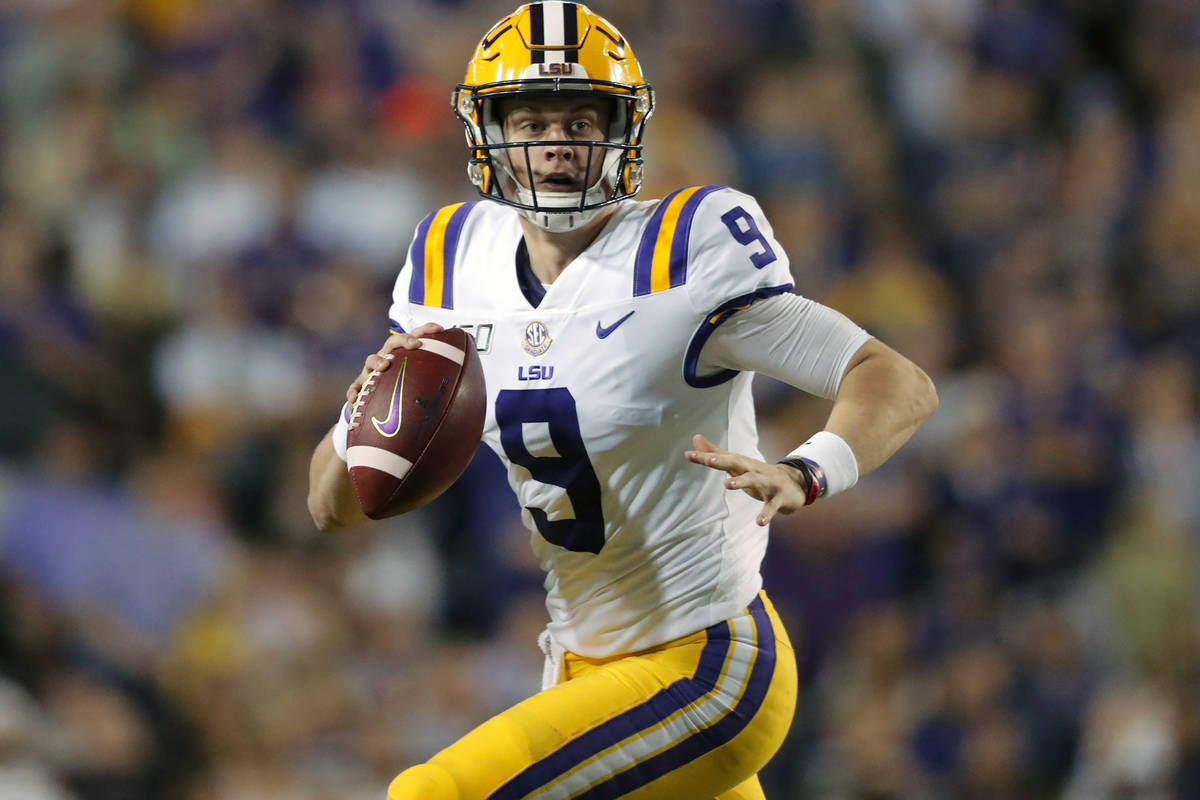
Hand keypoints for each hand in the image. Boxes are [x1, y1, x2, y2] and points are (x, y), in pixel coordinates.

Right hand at [345, 323, 444, 404]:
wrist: (381, 414)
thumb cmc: (407, 396)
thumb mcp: (426, 390)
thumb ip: (445, 389)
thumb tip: (475, 397)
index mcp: (404, 357)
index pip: (416, 338)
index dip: (426, 330)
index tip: (439, 329)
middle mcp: (388, 360)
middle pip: (393, 344)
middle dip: (403, 341)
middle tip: (414, 345)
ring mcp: (371, 374)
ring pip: (371, 361)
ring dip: (376, 361)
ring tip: (384, 366)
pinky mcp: (360, 390)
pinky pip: (355, 390)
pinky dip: (354, 392)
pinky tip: (355, 400)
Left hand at [684, 434, 809, 526]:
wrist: (796, 483)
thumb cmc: (759, 474)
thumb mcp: (737, 464)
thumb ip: (716, 452)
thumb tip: (695, 438)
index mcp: (743, 464)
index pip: (722, 458)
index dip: (705, 457)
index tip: (688, 455)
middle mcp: (754, 470)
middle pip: (737, 463)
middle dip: (723, 461)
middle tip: (709, 460)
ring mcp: (767, 483)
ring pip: (753, 480)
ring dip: (741, 482)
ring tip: (726, 485)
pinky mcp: (778, 498)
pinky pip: (771, 507)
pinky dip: (766, 514)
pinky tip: (759, 522)